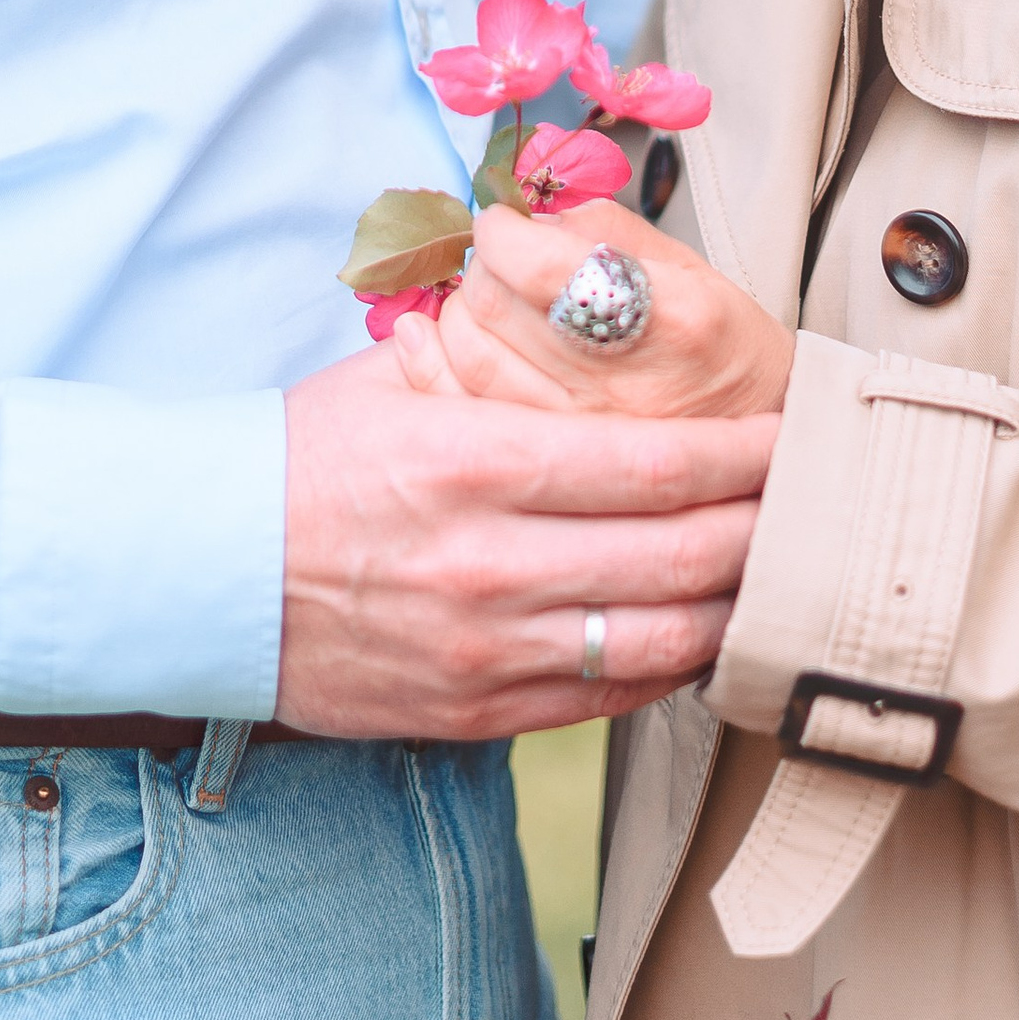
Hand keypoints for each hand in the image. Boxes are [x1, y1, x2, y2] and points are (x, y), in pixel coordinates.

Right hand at [276, 338, 775, 739]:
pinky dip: (672, 666)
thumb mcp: (396, 379)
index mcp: (474, 463)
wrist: (199, 574)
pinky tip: (703, 631)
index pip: (654, 466)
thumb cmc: (299, 460)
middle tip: (820, 502)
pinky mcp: (478, 712)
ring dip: (737, 606)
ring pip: (663, 643)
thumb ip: (497, 356)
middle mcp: (493, 565)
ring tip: (781, 570)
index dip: (746, 455)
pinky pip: (609, 699)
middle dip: (767, 528)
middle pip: (683, 557)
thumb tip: (589, 307)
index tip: (795, 434)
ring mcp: (489, 651)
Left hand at [394, 201, 795, 423]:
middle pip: (493, 305)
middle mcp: (622, 384)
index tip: (504, 224)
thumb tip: (520, 214)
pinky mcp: (557, 473)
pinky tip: (430, 342)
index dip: (501, 231)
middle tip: (499, 264)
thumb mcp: (686, 268)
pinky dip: (433, 369)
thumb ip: (601, 231)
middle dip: (480, 269)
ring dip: (459, 316)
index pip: (538, 262)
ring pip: (470, 358)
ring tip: (486, 305)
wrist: (764, 450)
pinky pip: (466, 413)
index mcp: (669, 317)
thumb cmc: (721, 347)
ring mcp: (585, 438)